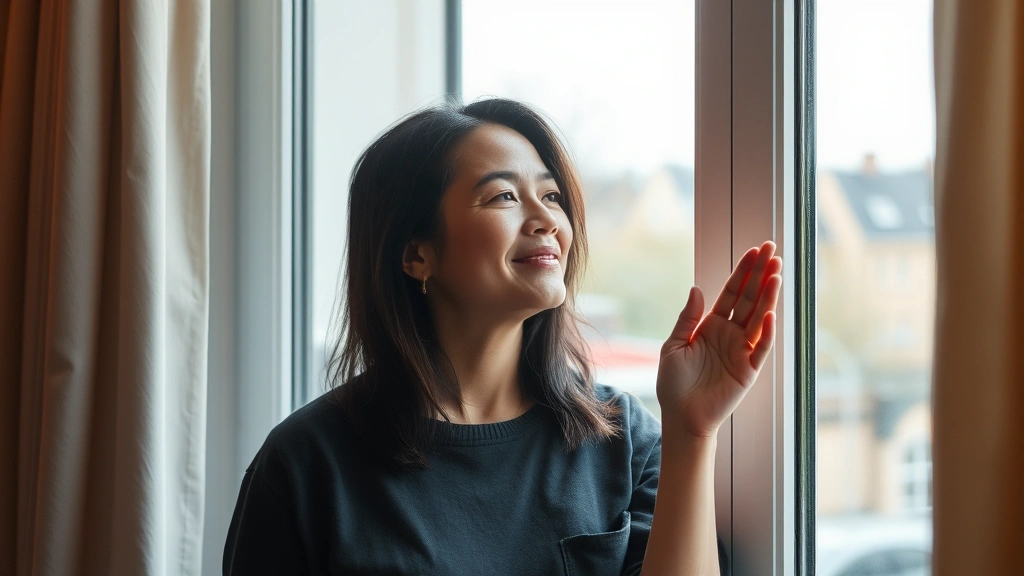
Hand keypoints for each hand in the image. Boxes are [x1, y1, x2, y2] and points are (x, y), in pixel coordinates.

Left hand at [656, 241, 781, 438]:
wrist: (681, 416)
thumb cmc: (675, 383)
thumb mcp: (674, 345)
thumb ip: (687, 318)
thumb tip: (697, 288)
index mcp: (711, 325)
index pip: (732, 292)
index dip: (743, 272)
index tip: (754, 251)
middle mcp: (730, 334)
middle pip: (750, 298)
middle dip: (761, 274)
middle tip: (773, 250)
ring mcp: (741, 350)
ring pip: (758, 318)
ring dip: (768, 296)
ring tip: (777, 273)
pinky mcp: (748, 370)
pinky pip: (759, 348)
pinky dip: (765, 332)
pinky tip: (769, 314)